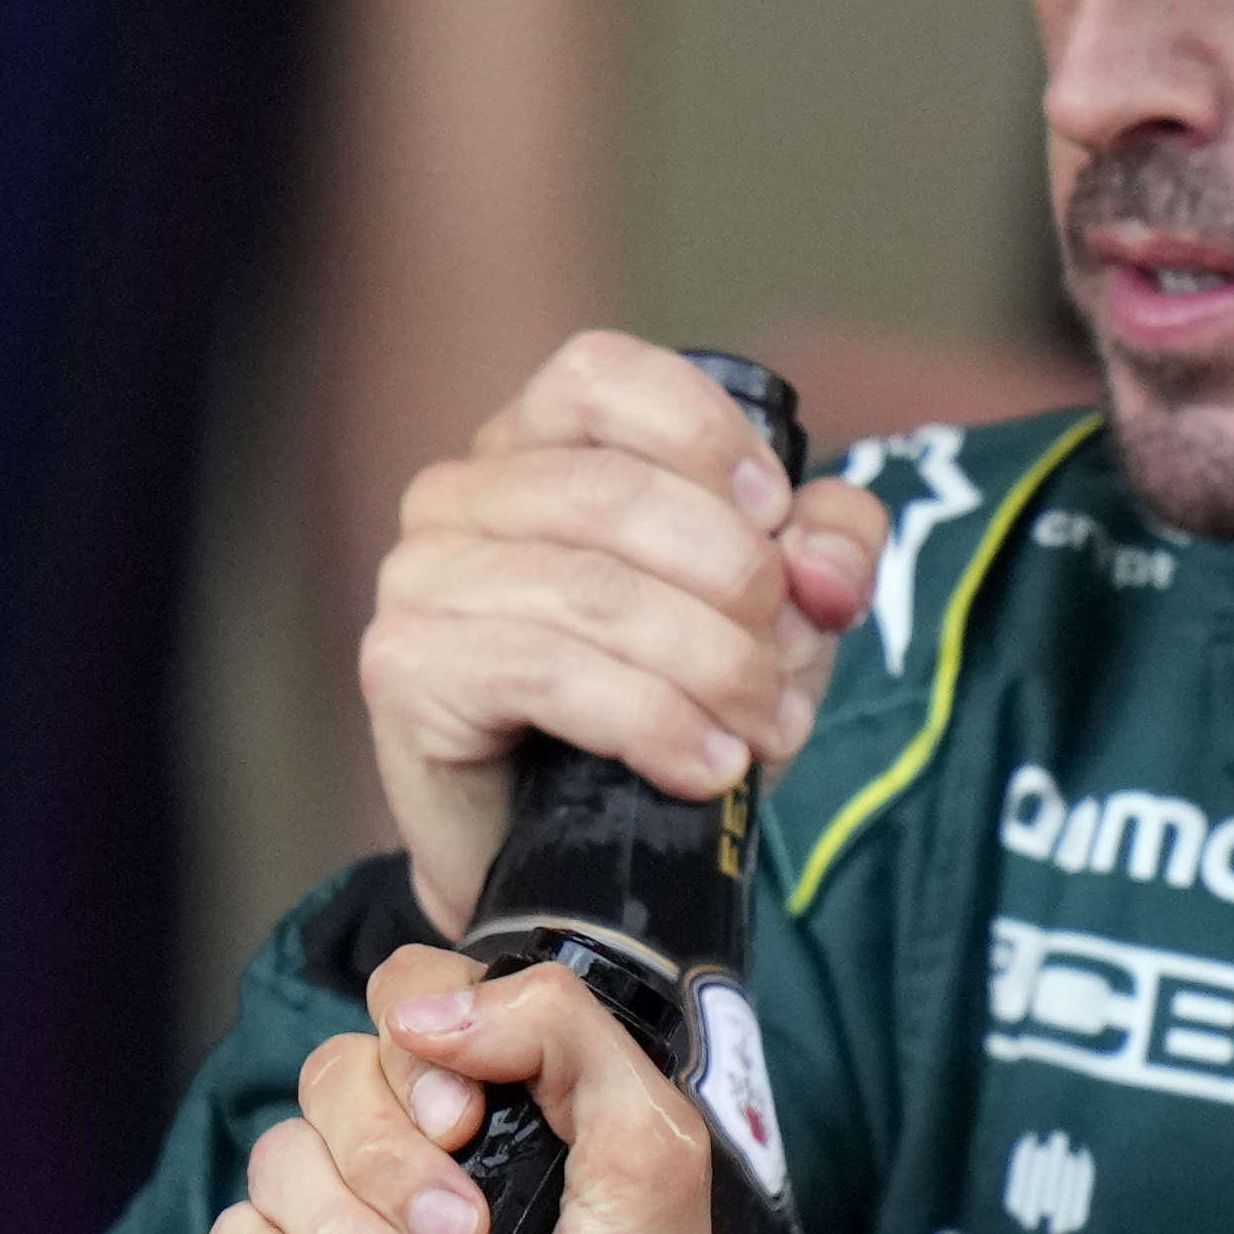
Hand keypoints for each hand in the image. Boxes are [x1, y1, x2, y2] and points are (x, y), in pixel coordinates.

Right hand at [205, 947, 863, 1233]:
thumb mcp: (654, 1162)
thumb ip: (568, 1039)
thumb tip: (431, 1011)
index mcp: (511, 1096)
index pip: (411, 995)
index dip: (416, 1044)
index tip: (466, 1119)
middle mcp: (425, 1151)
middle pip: (334, 1079)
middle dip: (392, 1166)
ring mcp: (357, 1231)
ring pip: (278, 1162)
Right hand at [365, 334, 888, 927]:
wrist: (566, 858)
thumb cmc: (659, 708)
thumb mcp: (770, 615)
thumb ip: (825, 550)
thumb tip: (826, 562)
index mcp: (536, 444)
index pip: (604, 375)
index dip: (706, 437)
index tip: (777, 526)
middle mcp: (460, 494)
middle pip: (615, 493)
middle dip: (735, 583)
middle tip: (785, 668)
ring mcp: (421, 577)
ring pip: (592, 591)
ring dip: (711, 667)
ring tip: (765, 729)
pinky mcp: (407, 668)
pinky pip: (547, 672)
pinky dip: (654, 722)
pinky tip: (707, 765)